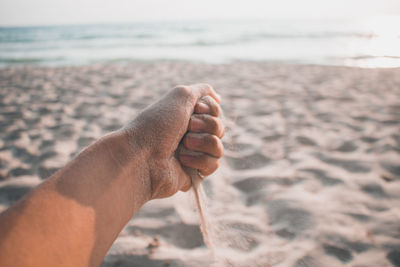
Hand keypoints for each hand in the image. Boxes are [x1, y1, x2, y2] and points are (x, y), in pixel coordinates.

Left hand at [124, 84, 223, 198]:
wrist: (141, 157)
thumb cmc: (157, 125)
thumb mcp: (180, 96)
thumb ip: (202, 90)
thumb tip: (218, 98)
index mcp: (185, 117)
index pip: (215, 111)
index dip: (209, 110)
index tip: (195, 110)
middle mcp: (190, 135)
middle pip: (219, 128)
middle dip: (207, 125)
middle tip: (188, 127)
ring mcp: (192, 155)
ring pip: (218, 147)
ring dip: (204, 143)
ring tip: (185, 145)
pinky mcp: (194, 174)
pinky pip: (213, 165)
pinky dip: (200, 160)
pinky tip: (183, 161)